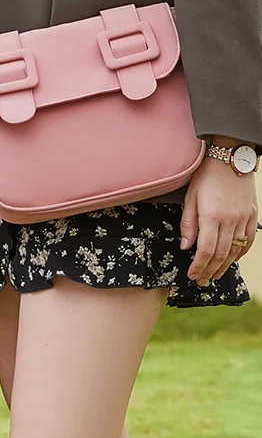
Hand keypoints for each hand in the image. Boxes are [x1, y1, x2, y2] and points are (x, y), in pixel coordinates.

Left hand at [180, 151, 257, 284]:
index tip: (193, 275)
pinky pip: (249, 239)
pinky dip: (240, 253)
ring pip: (235, 250)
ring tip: (215, 275)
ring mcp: (243, 218)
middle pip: (221, 254)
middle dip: (210, 270)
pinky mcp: (252, 214)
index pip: (206, 250)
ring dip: (225, 266)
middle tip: (202, 280)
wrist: (230, 157)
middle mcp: (230, 220)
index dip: (199, 266)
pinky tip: (232, 260)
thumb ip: (188, 224)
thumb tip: (186, 247)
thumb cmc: (206, 176)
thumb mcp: (190, 198)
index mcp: (211, 216)